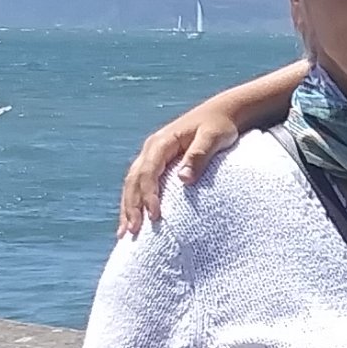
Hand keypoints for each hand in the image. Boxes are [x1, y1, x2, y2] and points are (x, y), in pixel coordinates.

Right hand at [117, 95, 245, 234]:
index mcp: (162, 142)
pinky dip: (134, 202)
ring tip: (125, 234)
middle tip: (132, 232)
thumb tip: (184, 179)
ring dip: (127, 208)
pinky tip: (132, 220)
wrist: (221, 113)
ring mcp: (151, 156)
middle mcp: (151, 148)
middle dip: (132, 206)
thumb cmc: (220, 126)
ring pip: (131, 183)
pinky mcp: (156, 164)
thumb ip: (199, 156)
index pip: (149, 172)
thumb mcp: (214, 137)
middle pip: (134, 180)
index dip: (149, 195)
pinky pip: (139, 184)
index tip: (154, 216)